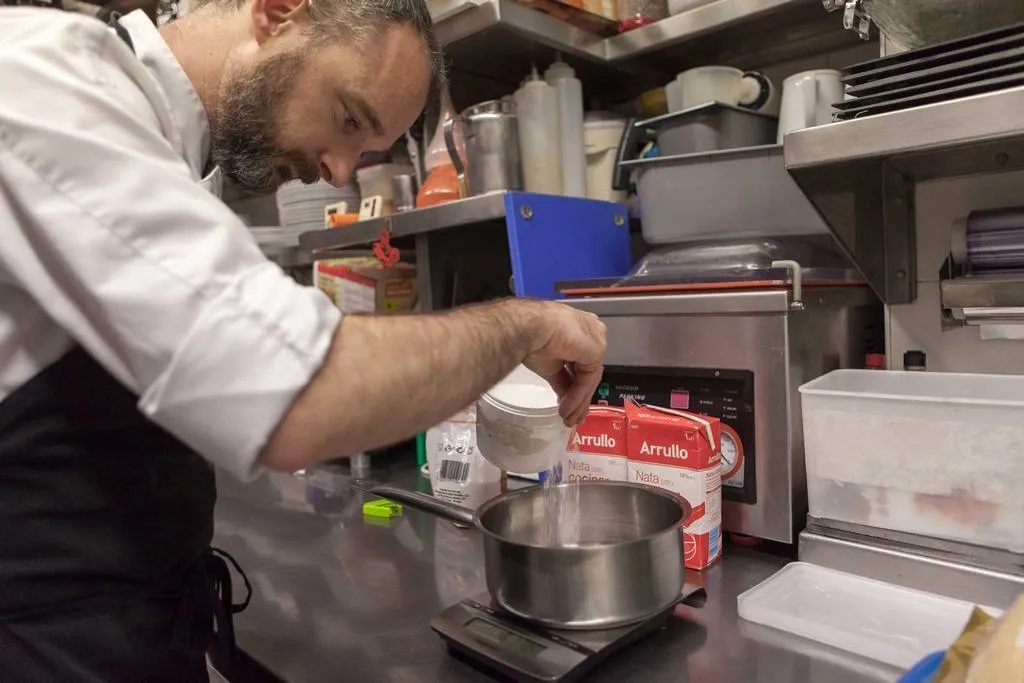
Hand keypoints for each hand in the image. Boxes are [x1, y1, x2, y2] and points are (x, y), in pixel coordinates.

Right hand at [519, 301, 606, 425]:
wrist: (527, 328)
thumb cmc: (530, 338)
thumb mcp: (549, 365)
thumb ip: (561, 380)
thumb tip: (564, 398)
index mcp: (580, 330)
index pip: (582, 364)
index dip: (575, 385)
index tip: (567, 404)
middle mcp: (592, 333)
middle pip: (588, 372)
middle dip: (580, 397)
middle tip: (573, 417)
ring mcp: (596, 341)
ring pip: (589, 378)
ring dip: (578, 401)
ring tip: (568, 419)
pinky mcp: (597, 351)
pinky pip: (587, 379)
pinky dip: (578, 396)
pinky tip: (567, 409)